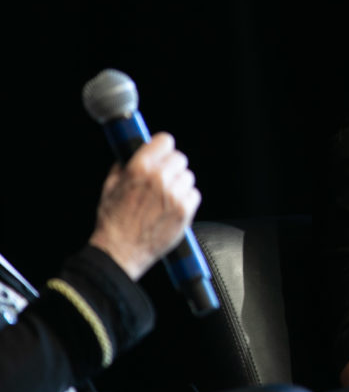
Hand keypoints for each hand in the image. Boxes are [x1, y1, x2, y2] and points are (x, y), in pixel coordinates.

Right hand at [88, 132, 200, 280]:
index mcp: (139, 168)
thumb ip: (124, 166)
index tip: (162, 152)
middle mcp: (159, 178)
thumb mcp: (110, 186)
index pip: (165, 141)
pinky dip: (186, 199)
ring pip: (188, 177)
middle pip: (179, 158)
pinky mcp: (185, 211)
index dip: (163, 147)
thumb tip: (134, 153)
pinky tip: (172, 207)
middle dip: (171, 167)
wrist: (121, 250)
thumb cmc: (113, 221)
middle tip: (164, 178)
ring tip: (166, 197)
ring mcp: (174, 195)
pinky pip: (194, 195)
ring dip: (179, 184)